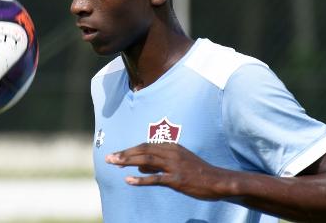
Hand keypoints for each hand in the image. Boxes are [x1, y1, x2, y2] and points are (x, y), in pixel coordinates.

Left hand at [105, 143, 232, 199]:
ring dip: (127, 162)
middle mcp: (171, 153)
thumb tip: (138, 167)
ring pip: (146, 161)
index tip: (116, 154)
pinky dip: (140, 179)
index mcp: (171, 147)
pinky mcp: (176, 180)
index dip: (129, 150)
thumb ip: (158, 163)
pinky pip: (155, 179)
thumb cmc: (197, 172)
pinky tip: (128, 180)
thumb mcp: (178, 161)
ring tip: (113, 164)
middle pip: (143, 150)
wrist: (217, 180)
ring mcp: (174, 166)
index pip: (145, 145)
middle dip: (124, 154)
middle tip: (108, 158)